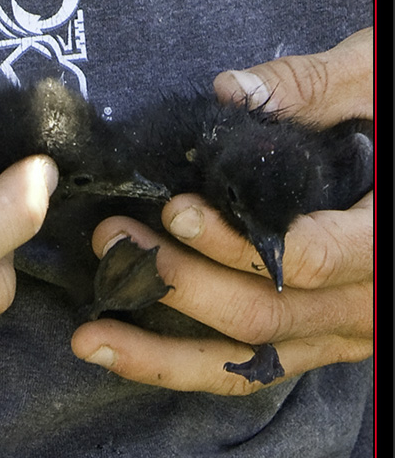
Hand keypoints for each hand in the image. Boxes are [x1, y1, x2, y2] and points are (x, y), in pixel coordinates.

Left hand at [72, 28, 373, 394]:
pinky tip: (126, 355)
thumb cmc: (389, 123)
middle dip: (179, 282)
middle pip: (262, 314)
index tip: (175, 210)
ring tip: (92, 333)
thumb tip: (229, 92)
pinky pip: (246, 370)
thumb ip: (309, 92)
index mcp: (381, 241)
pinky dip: (183, 367)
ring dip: (162, 348)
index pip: (305, 258)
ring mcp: (332, 331)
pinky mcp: (307, 341)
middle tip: (114, 240)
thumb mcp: (369, 88)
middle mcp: (360, 302)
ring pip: (245, 359)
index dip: (233, 241)